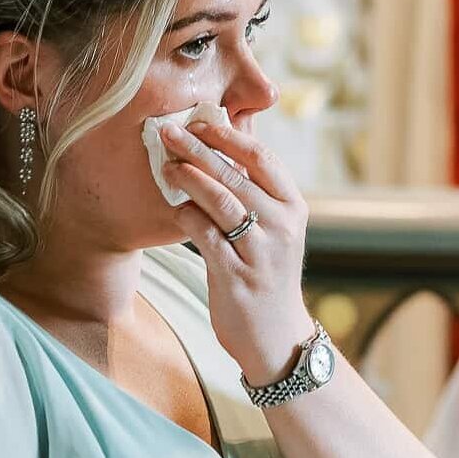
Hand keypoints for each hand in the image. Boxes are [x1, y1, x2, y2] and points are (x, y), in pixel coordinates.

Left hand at [160, 117, 316, 390]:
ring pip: (222, 201)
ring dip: (189, 179)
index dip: (227, 135)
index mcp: (293, 207)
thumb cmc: (267, 275)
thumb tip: (231, 136)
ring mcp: (261, 252)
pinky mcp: (238, 277)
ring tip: (165, 166)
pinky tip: (174, 209)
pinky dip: (188, 217)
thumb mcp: (274, 228)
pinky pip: (207, 236)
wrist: (277, 337)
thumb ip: (255, 186)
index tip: (197, 120)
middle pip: (236, 175)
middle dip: (199, 149)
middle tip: (168, 132)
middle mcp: (282, 226)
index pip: (261, 158)